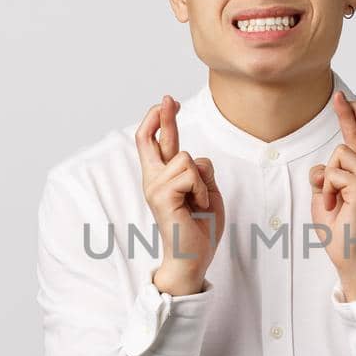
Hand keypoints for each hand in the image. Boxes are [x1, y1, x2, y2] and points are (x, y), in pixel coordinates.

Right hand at [136, 95, 223, 295]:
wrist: (194, 257)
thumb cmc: (200, 227)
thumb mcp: (205, 191)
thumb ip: (198, 171)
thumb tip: (193, 157)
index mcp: (162, 178)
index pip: (154, 142)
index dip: (160, 120)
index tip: (169, 104)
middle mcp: (153, 180)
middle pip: (150, 138)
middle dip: (161, 116)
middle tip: (168, 98)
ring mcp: (154, 188)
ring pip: (185, 157)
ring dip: (201, 180)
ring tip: (198, 202)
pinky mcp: (162, 196)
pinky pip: (190, 174)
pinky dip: (201, 189)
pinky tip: (197, 206)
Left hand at [309, 90, 355, 300]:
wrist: (350, 256)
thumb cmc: (339, 229)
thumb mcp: (327, 195)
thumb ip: (328, 175)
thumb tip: (323, 165)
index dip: (354, 116)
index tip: (344, 98)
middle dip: (351, 111)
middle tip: (338, 96)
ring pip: (339, 154)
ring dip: (326, 179)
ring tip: (332, 201)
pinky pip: (333, 173)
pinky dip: (326, 190)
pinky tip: (333, 206)